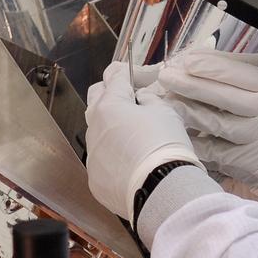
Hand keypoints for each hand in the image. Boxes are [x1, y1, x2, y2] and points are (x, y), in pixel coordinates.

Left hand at [85, 62, 201, 221]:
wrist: (160, 188)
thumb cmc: (164, 144)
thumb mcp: (165, 112)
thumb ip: (149, 100)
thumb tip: (141, 99)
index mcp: (110, 105)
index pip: (113, 79)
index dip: (120, 72)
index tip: (123, 69)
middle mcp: (94, 127)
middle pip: (95, 100)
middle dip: (107, 94)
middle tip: (125, 99)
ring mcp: (92, 154)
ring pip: (97, 132)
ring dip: (110, 128)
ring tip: (131, 137)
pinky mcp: (94, 178)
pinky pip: (101, 159)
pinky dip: (112, 157)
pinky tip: (129, 163)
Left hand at [158, 50, 257, 213]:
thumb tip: (252, 61)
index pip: (230, 71)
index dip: (203, 64)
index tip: (184, 58)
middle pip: (215, 93)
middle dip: (185, 83)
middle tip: (163, 76)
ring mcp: (256, 138)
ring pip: (212, 122)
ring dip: (185, 111)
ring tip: (164, 102)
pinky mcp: (255, 163)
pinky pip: (219, 152)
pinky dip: (199, 143)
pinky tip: (181, 137)